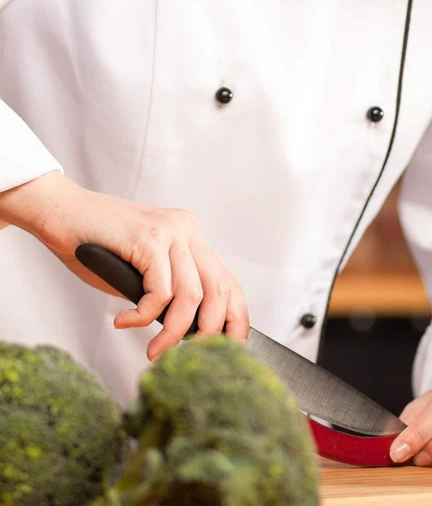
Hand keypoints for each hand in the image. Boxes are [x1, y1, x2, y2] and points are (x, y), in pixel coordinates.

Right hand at [0, 170, 248, 359]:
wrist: (58, 210)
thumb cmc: (93, 245)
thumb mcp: (139, 271)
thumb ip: (165, 292)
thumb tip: (187, 332)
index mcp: (190, 237)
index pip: (227, 281)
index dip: (235, 317)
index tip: (230, 347)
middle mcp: (187, 230)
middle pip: (220, 289)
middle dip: (210, 331)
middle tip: (186, 359)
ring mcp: (170, 231)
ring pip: (192, 295)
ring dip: (174, 332)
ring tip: (153, 351)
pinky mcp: (149, 238)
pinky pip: (160, 290)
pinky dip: (143, 316)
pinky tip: (123, 321)